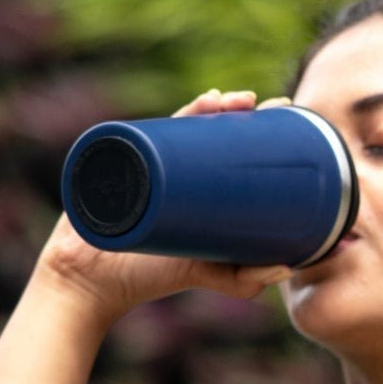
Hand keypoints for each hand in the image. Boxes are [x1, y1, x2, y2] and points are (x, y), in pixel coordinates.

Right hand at [33, 89, 297, 328]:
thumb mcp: (205, 275)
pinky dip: (179, 116)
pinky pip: (150, 132)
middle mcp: (174, 168)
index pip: (230, 148)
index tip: (289, 116)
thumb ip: (244, 281)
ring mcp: (148, 162)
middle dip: (240, 110)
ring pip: (184, 125)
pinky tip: (204, 103)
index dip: (258, 128)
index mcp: (196, 185)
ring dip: (211, 106)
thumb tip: (288, 270)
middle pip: (211, 129)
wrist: (92, 282)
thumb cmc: (148, 277)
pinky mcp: (125, 162)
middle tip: (270, 104)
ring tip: (235, 101)